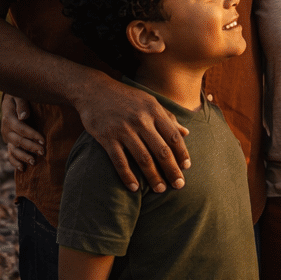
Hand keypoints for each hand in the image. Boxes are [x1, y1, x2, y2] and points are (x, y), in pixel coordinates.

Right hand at [1, 94, 43, 169]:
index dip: (32, 135)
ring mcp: (7, 137)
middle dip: (31, 147)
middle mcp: (6, 130)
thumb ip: (22, 104)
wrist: (11, 101)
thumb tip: (24, 117)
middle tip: (43, 152)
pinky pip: (10, 154)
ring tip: (34, 162)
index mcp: (8, 118)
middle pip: (18, 141)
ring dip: (23, 157)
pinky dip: (15, 162)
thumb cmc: (18, 96)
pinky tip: (22, 168)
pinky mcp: (9, 142)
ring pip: (13, 149)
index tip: (43, 140)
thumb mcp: (18, 95)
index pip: (20, 128)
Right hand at [72, 75, 190, 192]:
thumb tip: (186, 133)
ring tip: (160, 189)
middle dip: (172, 170)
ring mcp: (123, 129)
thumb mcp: (149, 102)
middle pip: (161, 150)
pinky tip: (135, 188)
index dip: (182, 153)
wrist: (93, 90)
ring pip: (143, 158)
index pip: (173, 136)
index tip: (187, 167)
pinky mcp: (106, 137)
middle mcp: (141, 120)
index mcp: (154, 111)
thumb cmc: (126, 98)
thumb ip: (168, 118)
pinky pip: (119, 161)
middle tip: (179, 185)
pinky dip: (127, 176)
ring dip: (153, 177)